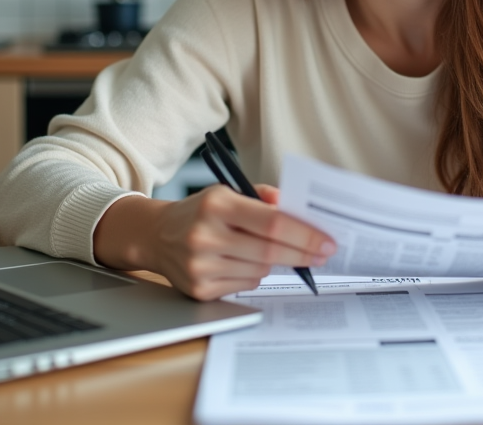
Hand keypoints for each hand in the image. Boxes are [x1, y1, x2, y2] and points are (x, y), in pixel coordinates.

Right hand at [93, 184, 335, 300]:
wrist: (155, 235)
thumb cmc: (200, 211)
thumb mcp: (228, 192)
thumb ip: (265, 198)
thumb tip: (299, 210)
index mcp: (216, 204)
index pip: (272, 222)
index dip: (305, 234)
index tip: (327, 241)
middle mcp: (205, 235)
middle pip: (270, 251)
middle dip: (302, 254)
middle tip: (322, 254)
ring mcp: (200, 266)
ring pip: (260, 270)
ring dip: (272, 262)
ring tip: (264, 251)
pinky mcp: (199, 290)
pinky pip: (245, 285)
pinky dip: (253, 274)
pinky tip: (240, 262)